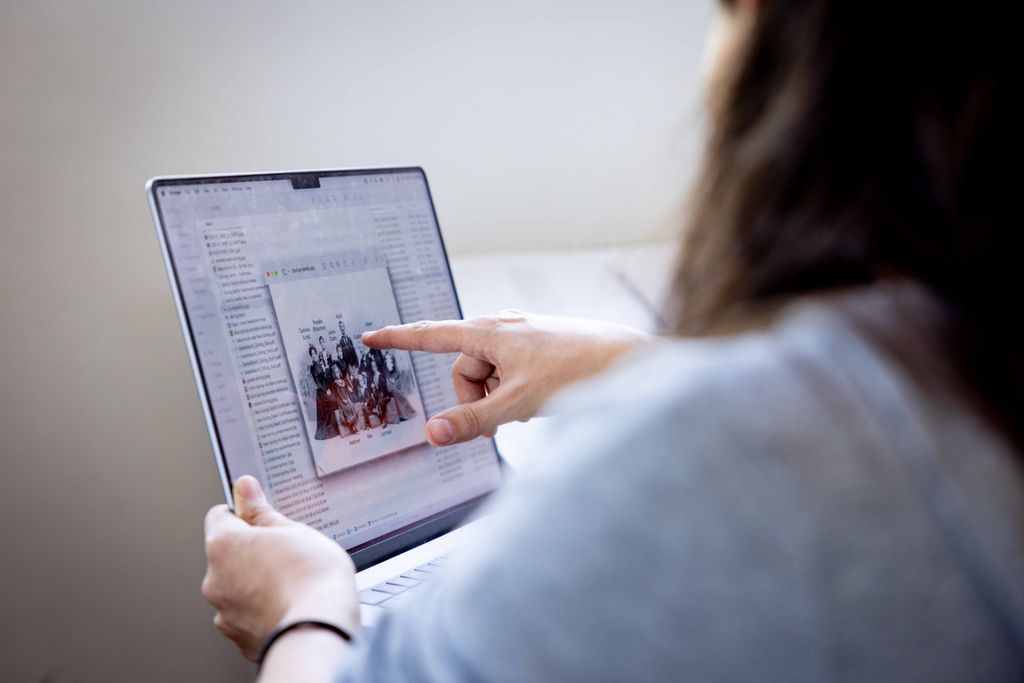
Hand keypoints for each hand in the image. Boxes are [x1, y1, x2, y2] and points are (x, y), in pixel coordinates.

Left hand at [202, 476, 358, 660]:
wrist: (321, 629)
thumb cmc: (312, 578)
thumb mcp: (293, 530)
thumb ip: (262, 511)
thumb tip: (244, 488)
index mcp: (224, 545)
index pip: (221, 516)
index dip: (245, 514)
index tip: (263, 518)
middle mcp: (215, 580)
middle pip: (229, 555)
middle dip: (253, 553)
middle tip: (288, 554)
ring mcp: (225, 613)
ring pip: (238, 587)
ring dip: (257, 583)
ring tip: (292, 584)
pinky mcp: (240, 639)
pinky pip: (247, 616)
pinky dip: (263, 611)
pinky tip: (288, 606)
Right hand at [362, 310, 650, 444]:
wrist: (628, 360)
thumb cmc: (576, 372)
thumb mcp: (517, 403)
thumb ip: (472, 421)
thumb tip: (432, 433)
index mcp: (489, 332)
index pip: (431, 335)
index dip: (399, 338)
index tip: (370, 337)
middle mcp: (502, 327)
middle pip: (464, 371)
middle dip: (475, 399)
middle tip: (501, 420)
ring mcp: (521, 336)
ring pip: (488, 376)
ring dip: (498, 398)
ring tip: (529, 407)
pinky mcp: (538, 347)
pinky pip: (509, 374)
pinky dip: (514, 392)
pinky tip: (539, 399)